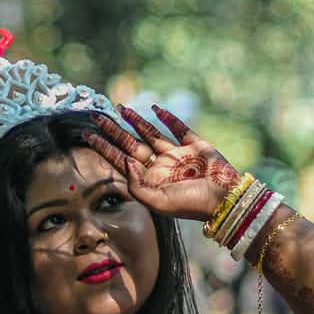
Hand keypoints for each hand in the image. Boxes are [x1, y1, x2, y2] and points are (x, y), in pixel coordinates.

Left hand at [92, 105, 239, 222]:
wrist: (225, 200)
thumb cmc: (191, 205)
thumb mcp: (158, 203)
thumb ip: (137, 185)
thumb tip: (124, 160)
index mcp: (150, 180)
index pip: (120, 160)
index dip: (104, 148)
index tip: (88, 135)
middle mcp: (160, 166)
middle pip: (131, 144)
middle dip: (114, 131)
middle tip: (97, 116)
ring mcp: (177, 155)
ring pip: (151, 134)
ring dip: (136, 121)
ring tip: (120, 108)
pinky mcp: (195, 146)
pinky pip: (178, 128)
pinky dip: (167, 118)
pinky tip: (155, 109)